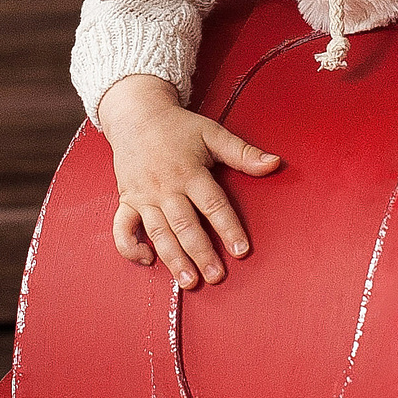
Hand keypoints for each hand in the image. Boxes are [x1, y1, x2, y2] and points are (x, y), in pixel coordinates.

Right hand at [95, 74, 281, 288]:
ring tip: (188, 282)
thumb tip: (275, 163)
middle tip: (216, 277)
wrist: (135, 115)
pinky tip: (148, 261)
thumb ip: (243, 152)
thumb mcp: (212, 133)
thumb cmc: (178, 127)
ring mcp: (143, 196)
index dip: (228, 227)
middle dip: (201, 252)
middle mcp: (166, 187)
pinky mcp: (127, 201)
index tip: (242, 250)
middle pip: (185, 224)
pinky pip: (123, 228)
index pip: (213, 204)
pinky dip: (130, 247)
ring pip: (159, 232)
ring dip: (173, 258)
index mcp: (190, 171)